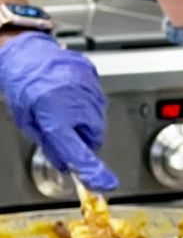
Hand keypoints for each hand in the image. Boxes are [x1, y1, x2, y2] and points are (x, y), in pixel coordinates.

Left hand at [0, 33, 117, 191]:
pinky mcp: (95, 77)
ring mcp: (90, 88)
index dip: (92, 170)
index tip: (104, 184)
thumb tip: (65, 163)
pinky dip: (86, 102)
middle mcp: (79, 102)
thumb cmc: (23, 84)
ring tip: (62, 105)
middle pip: (94, 135)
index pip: (78, 151)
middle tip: (63, 130)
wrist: (28, 52)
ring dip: (85, 120)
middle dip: (82, 139)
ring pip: (97, 118)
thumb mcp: (29, 122)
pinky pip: (97, 99)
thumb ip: (50, 144)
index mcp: (57, 116)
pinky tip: (68, 93)